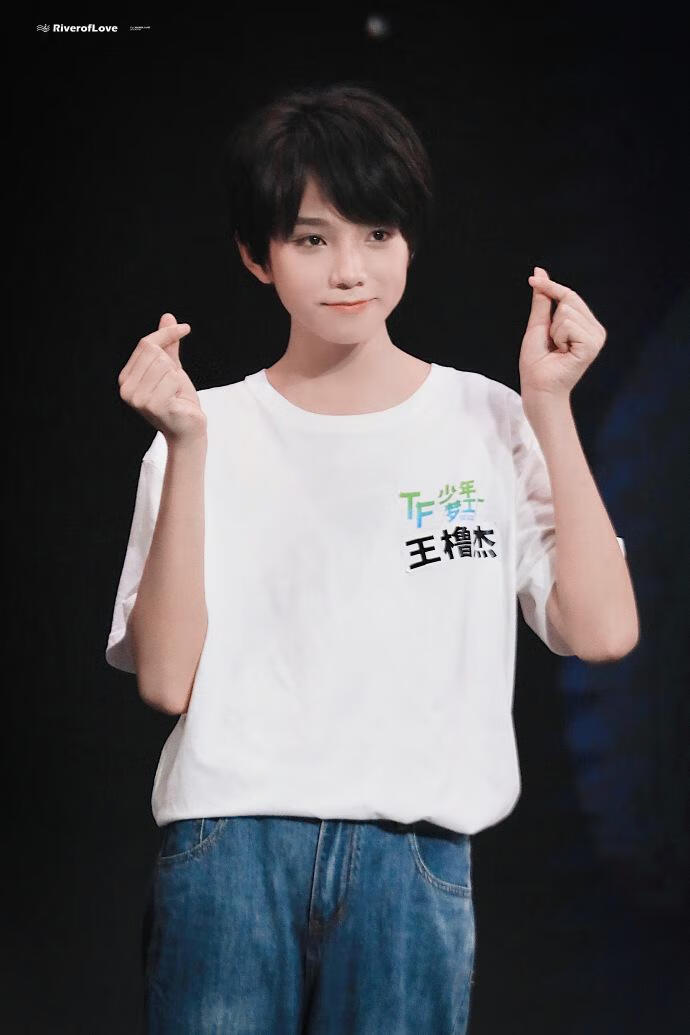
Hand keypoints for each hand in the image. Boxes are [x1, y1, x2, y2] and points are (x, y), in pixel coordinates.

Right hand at [117, 313, 206, 443]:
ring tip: (174, 394)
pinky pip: (173, 379)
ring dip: (176, 378)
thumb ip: (167, 345)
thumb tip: (167, 316)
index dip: (167, 334)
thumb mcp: (172, 368)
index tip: (185, 328)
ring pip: (165, 365)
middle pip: (155, 352)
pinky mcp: (153, 406)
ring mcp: (137, 399)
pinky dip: (180, 387)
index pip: (145, 344)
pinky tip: (176, 401)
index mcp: (126, 378)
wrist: (188, 428)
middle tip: (174, 384)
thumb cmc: (178, 399)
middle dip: (172, 364)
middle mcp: (126, 389)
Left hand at [519, 266, 606, 397]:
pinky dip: (558, 337)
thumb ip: (542, 301)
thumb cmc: (537, 363)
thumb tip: (540, 273)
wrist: (538, 388)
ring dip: (554, 331)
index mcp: (584, 324)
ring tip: (557, 349)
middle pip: (569, 299)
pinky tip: (562, 352)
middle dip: (551, 320)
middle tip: (552, 342)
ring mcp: (596, 337)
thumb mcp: (537, 325)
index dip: (550, 286)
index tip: (532, 278)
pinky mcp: (592, 344)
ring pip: (567, 311)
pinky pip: (568, 324)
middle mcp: (594, 329)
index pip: (569, 295)